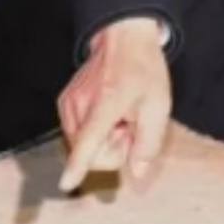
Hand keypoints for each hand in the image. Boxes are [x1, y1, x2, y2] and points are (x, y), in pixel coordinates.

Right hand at [57, 18, 171, 192]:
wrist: (124, 39)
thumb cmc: (143, 70)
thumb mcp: (158, 106)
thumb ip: (148, 143)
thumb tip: (137, 173)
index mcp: (105, 105)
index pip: (88, 142)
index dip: (78, 166)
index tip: (66, 184)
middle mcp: (81, 105)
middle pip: (90, 153)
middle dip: (112, 148)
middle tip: (129, 126)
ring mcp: (69, 103)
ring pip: (82, 145)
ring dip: (103, 139)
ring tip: (119, 116)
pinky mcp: (65, 103)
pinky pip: (78, 134)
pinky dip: (94, 130)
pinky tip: (107, 113)